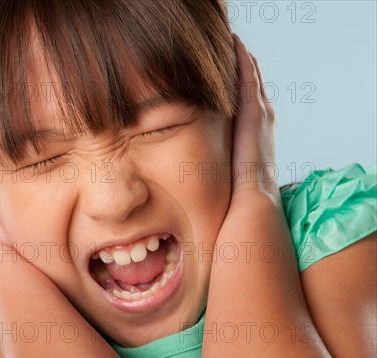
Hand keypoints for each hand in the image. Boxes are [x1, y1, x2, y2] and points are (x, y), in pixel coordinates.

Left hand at [229, 34, 278, 204]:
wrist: (251, 220)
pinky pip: (250, 88)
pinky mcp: (254, 124)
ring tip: (235, 43)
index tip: (228, 80)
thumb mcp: (225, 195)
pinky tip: (236, 48)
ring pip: (253, 86)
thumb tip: (191, 198)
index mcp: (251, 150)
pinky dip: (245, 67)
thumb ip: (216, 185)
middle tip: (234, 51)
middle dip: (246, 74)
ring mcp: (259, 128)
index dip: (239, 96)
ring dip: (246, 64)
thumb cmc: (235, 217)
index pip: (246, 116)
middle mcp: (260, 136)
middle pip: (253, 95)